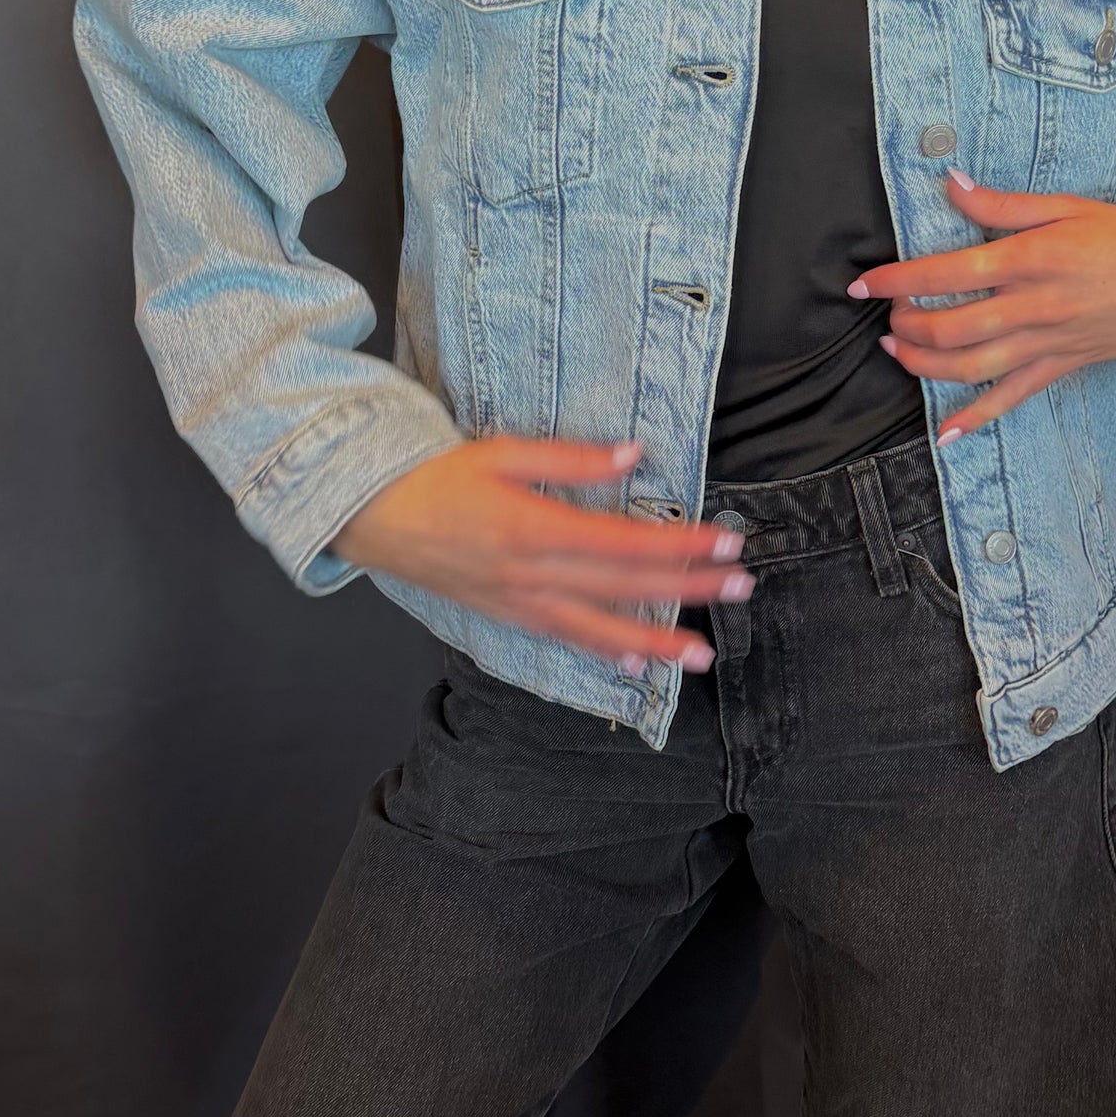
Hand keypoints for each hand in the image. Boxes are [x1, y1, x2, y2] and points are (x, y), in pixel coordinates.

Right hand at [331, 437, 745, 672]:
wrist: (373, 515)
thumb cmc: (437, 476)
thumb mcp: (502, 451)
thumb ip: (572, 459)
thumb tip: (635, 456)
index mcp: (535, 527)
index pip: (625, 542)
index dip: (680, 545)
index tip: (726, 542)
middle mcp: (533, 574)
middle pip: (625, 586)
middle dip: (688, 589)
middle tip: (742, 587)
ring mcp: (520, 602)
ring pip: (600, 627)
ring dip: (656, 641)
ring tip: (704, 654)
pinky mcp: (509, 616)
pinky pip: (565, 640)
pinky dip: (604, 654)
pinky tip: (638, 665)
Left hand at [850, 168, 1115, 442]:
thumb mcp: (1068, 206)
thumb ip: (1003, 204)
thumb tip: (950, 182)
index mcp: (1031, 260)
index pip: (948, 272)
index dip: (898, 280)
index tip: (864, 283)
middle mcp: (1034, 306)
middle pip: (951, 327)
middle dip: (907, 324)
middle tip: (888, 314)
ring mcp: (1048, 343)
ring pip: (971, 367)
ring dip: (924, 364)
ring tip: (897, 350)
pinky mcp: (1061, 367)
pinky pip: (1011, 398)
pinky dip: (976, 419)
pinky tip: (946, 433)